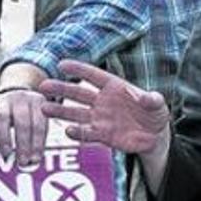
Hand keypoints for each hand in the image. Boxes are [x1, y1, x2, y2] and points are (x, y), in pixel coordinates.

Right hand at [0, 89, 48, 166]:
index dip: (37, 143)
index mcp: (37, 102)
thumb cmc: (28, 114)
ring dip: (4, 138)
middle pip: (22, 121)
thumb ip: (37, 139)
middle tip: (22, 160)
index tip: (35, 159)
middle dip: (22, 143)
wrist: (13, 95)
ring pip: (1, 117)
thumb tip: (34, 161)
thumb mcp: (38, 120)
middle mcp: (21, 98)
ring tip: (6, 153)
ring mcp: (3, 100)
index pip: (39, 124)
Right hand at [38, 59, 170, 155]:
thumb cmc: (155, 113)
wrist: (155, 136)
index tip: (62, 64)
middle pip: (78, 93)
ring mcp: (101, 118)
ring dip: (61, 112)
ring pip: (76, 113)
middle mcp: (103, 101)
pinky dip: (78, 133)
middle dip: (61, 90)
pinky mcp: (102, 135)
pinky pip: (87, 133)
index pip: (93, 76)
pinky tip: (68, 131)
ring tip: (44, 109)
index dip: (79, 70)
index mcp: (114, 87)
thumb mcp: (158, 104)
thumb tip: (147, 97)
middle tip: (43, 86)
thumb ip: (152, 99)